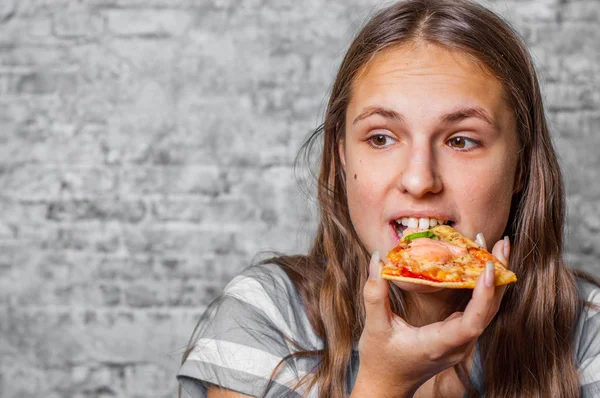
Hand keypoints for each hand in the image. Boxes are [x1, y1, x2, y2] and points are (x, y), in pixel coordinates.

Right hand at [353, 236, 509, 396]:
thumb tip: (377, 258)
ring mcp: (461, 342)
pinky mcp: (459, 336)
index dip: (484, 294)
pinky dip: (482, 286)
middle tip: (500, 243)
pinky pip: (478, 310)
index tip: (487, 266)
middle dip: (497, 275)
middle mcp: (458, 345)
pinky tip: (478, 265)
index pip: (472, 321)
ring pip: (488, 309)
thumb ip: (375, 293)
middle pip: (489, 310)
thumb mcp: (374, 327)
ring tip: (495, 247)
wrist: (387, 386)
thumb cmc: (380, 359)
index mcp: (439, 344)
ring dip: (494, 278)